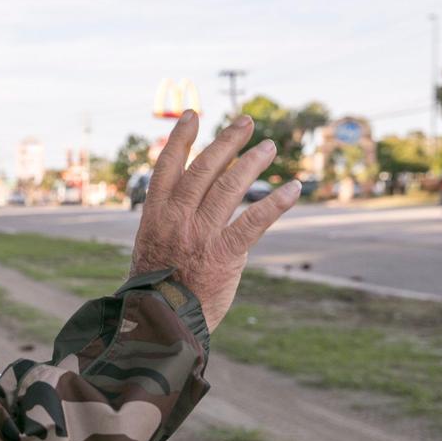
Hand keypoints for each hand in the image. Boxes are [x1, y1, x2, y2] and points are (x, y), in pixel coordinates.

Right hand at [129, 111, 300, 330]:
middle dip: (226, 142)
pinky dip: (275, 203)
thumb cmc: (156, 292)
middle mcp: (176, 218)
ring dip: (251, 163)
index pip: (167, 167)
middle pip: (203, 169)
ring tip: (268, 147)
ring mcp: (200, 234)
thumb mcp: (150, 250)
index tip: (193, 115)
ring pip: (229, 187)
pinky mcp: (224, 254)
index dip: (180, 139)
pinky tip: (292, 189)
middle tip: (246, 122)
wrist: (162, 325)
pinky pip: (253, 221)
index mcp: (154, 216)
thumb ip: (168, 225)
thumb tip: (188, 208)